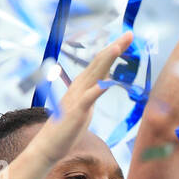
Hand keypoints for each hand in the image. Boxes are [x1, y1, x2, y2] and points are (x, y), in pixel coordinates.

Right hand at [25, 32, 133, 172]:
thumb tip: (103, 84)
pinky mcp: (76, 112)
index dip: (114, 50)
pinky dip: (97, 90)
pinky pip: (88, 99)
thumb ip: (93, 93)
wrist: (49, 145)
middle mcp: (80, 87)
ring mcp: (77, 98)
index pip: (101, 64)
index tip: (127, 38)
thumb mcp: (85, 107)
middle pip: (100, 63)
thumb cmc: (67, 127)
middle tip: (129, 34)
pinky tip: (107, 82)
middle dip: (115, 48)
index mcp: (83, 85)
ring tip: (118, 47)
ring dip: (106, 60)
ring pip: (94, 75)